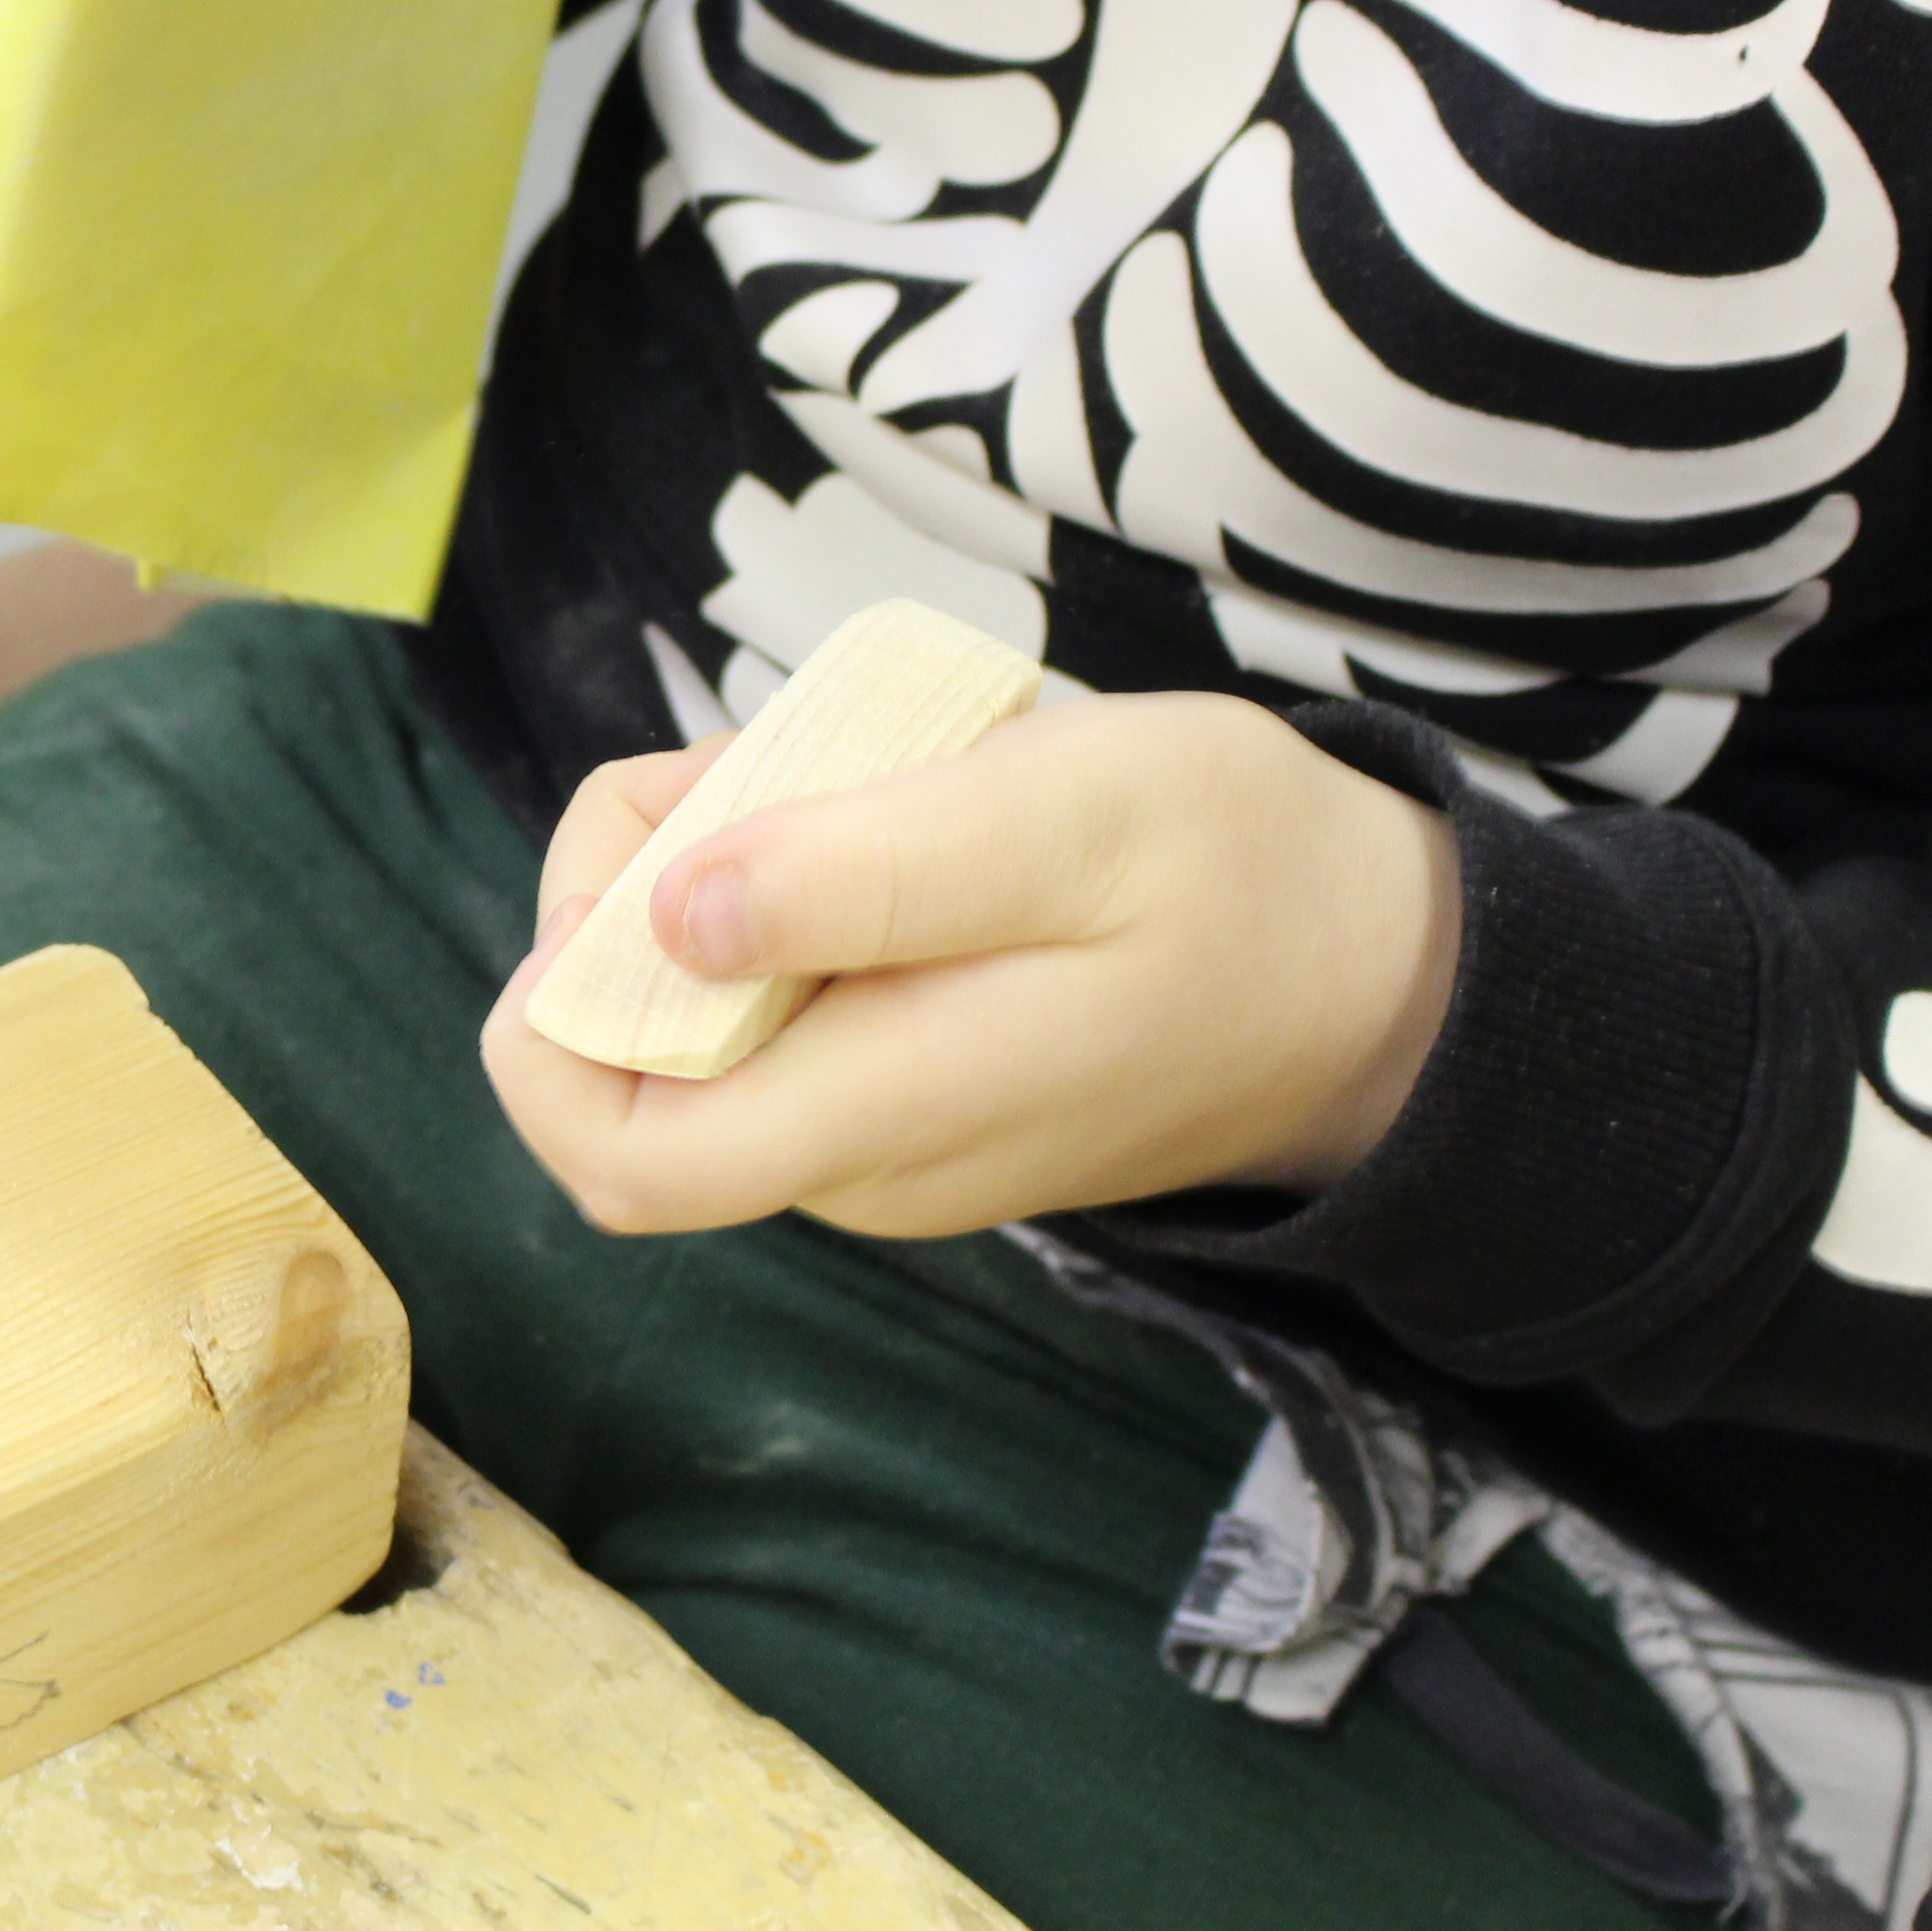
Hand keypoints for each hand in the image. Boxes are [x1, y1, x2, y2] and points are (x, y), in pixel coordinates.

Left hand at [479, 690, 1462, 1238]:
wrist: (1378, 974)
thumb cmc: (1237, 869)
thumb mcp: (1064, 818)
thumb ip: (862, 875)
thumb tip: (661, 924)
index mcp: (879, 1116)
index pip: (611, 1150)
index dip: (553, 1009)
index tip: (642, 856)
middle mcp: (849, 1164)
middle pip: (621, 1064)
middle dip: (630, 895)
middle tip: (761, 766)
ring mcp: (873, 1142)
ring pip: (688, 1022)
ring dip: (707, 880)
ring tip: (843, 774)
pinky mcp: (899, 1099)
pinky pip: (769, 1009)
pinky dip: (775, 901)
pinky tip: (873, 823)